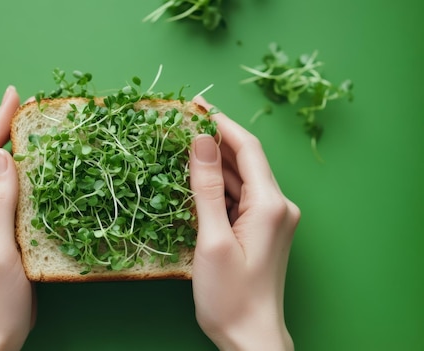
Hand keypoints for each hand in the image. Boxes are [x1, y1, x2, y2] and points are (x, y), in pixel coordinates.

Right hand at [189, 96, 299, 350]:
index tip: (196, 105)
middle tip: (180, 125)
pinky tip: (196, 183)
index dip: (221, 124)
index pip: (247, 148)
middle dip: (214, 141)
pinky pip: (240, 198)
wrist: (250, 337)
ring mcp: (272, 219)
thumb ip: (206, 188)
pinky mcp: (262, 231)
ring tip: (181, 150)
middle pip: (245, 161)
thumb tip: (199, 141)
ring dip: (214, 164)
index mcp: (270, 204)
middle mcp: (277, 206)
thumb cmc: (230, 296)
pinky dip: (219, 187)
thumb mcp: (212, 239)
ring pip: (241, 179)